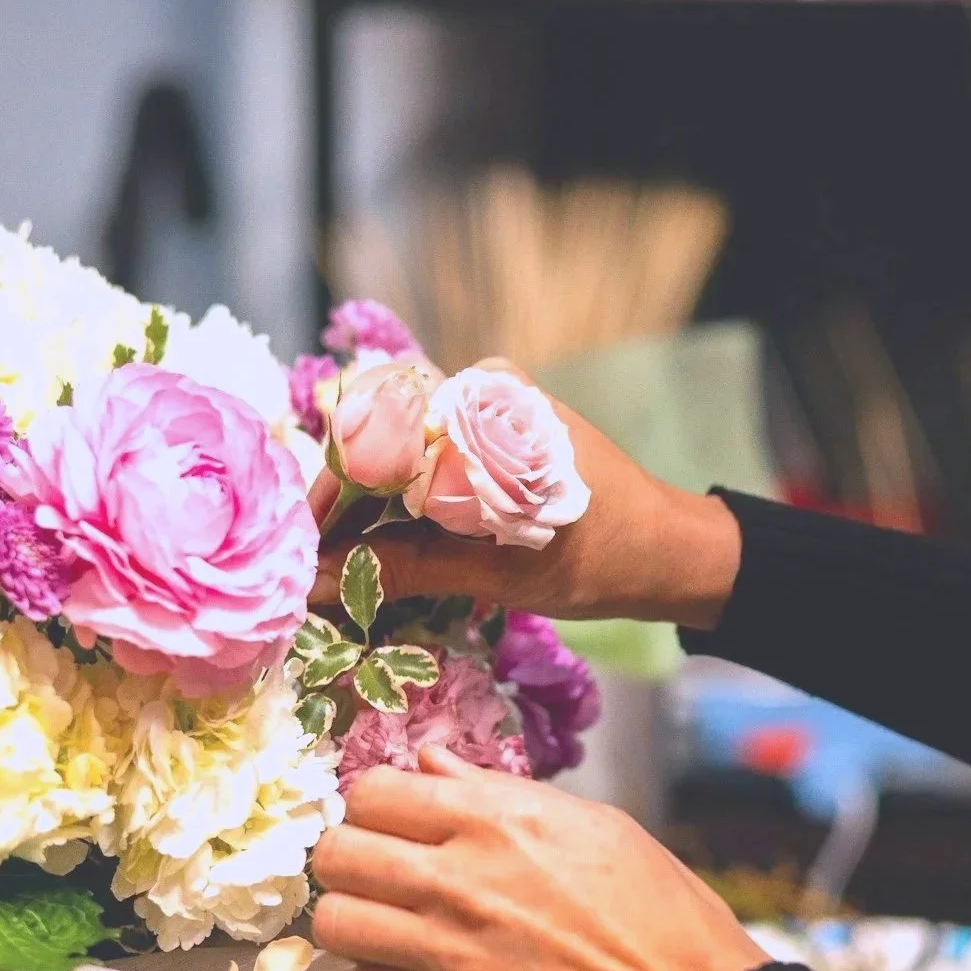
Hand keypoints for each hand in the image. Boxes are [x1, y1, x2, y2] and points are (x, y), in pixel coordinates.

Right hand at [308, 362, 741, 628]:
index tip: (301, 551)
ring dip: (364, 511)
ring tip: (338, 567)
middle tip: (312, 569)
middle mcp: (477, 388)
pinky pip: (422, 462)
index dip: (328, 496)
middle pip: (377, 440)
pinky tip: (380, 549)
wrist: (669, 550)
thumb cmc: (600, 558)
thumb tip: (316, 582)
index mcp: (484, 403)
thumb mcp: (500, 573)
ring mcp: (482, 407)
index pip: (373, 435)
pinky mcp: (486, 433)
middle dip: (340, 507)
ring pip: (395, 454)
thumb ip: (405, 569)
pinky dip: (397, 506)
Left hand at [310, 747, 772, 970]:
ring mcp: (446, 957)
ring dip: (354, 919)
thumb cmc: (661, 915)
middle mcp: (458, 884)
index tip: (392, 822)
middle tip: (377, 873)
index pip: (371, 793)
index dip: (374, 806)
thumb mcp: (593, 825)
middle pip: (335, 854)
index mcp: (496, 823)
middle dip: (348, 858)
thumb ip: (498, 792)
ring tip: (386, 924)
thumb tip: (433, 762)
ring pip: (335, 923)